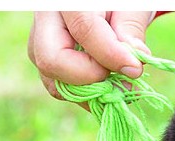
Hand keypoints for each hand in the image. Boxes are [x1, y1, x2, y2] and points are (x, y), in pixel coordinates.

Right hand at [27, 11, 154, 99]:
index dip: (110, 55)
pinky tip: (109, 87)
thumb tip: (131, 67)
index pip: (83, 29)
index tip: (135, 69)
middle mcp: (45, 21)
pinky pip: (60, 88)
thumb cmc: (120, 3)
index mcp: (67, 0)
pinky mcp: (46, 62)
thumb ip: (131, 30)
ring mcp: (39, 43)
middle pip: (51, 61)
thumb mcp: (132, 7)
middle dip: (90, 79)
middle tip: (122, 80)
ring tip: (119, 86)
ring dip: (89, 93)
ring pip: (53, 81)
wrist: (105, 6)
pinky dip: (87, 95)